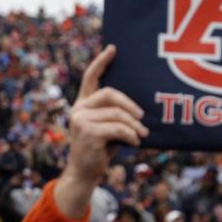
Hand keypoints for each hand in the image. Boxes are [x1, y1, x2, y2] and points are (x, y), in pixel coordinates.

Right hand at [65, 46, 147, 184]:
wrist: (85, 173)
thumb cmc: (100, 149)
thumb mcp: (107, 127)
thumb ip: (113, 112)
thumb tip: (139, 107)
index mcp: (83, 104)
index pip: (90, 77)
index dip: (101, 62)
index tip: (113, 48)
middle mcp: (79, 109)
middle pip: (110, 94)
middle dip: (130, 105)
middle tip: (142, 118)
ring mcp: (80, 120)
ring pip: (116, 113)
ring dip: (134, 125)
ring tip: (142, 134)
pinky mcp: (87, 133)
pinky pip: (117, 128)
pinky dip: (130, 135)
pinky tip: (135, 142)